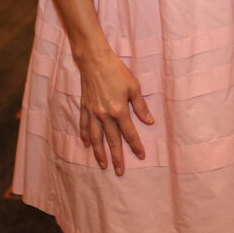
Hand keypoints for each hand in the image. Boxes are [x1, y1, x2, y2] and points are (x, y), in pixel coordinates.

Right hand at [77, 47, 153, 175]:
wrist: (95, 61)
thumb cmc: (117, 71)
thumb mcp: (133, 86)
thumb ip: (140, 106)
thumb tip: (150, 121)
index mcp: (119, 110)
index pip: (129, 133)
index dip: (136, 145)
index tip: (141, 156)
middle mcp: (104, 115)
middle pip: (112, 140)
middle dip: (116, 157)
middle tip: (119, 172)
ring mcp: (92, 112)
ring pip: (96, 137)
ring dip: (99, 152)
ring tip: (103, 164)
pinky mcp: (84, 107)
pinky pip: (83, 125)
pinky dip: (85, 136)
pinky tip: (86, 144)